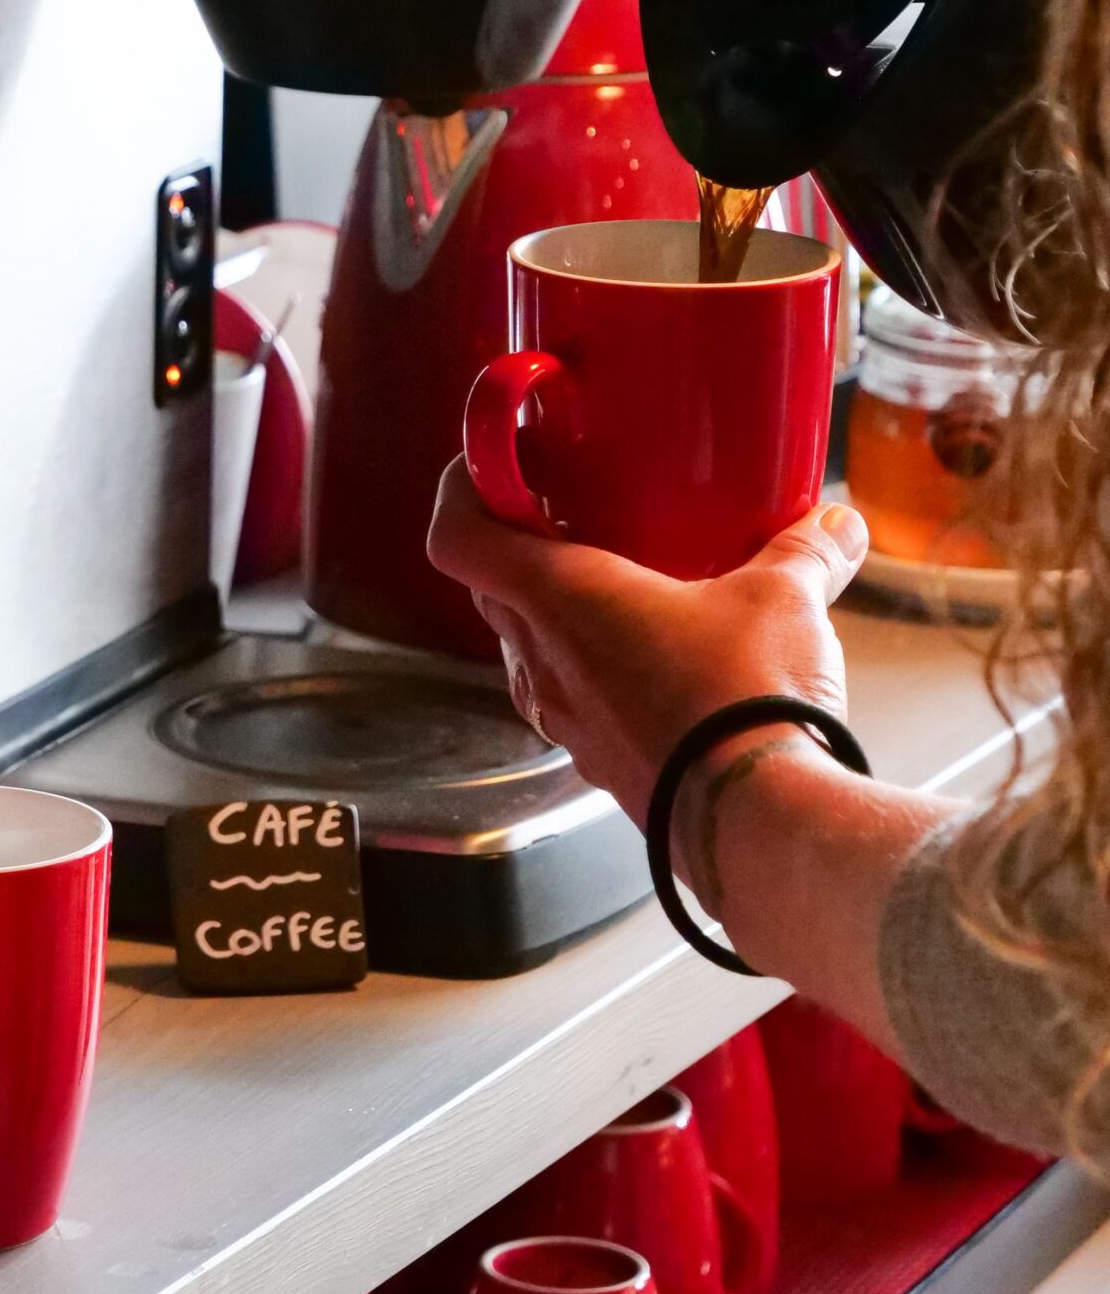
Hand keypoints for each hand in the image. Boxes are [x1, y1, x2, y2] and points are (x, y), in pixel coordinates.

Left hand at [424, 461, 868, 831]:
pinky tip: (649, 665)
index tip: (487, 468)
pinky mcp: (598, 764)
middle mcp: (541, 659)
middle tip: (565, 516)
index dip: (460, 492)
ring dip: (552, 616)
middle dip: (516, 548)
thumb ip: (803, 552)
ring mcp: (564, 721)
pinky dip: (588, 673)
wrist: (760, 825)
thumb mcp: (782, 601)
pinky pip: (569, 702)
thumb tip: (836, 525)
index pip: (458, 536)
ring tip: (614, 589)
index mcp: (560, 597)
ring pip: (527, 648)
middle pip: (491, 587)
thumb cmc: (746, 700)